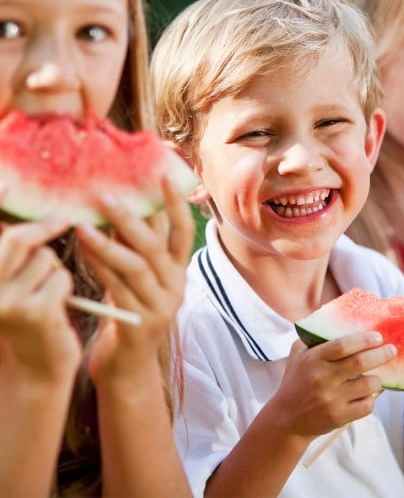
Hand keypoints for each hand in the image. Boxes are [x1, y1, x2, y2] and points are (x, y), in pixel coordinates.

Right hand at [0, 215, 78, 383]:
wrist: (38, 368)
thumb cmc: (31, 317)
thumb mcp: (14, 283)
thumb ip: (13, 251)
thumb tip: (25, 214)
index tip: (7, 183)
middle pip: (17, 240)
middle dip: (44, 230)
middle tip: (63, 220)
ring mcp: (5, 302)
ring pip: (46, 259)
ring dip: (55, 271)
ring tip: (48, 295)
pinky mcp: (33, 313)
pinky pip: (60, 279)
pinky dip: (65, 288)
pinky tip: (57, 309)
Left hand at [75, 177, 194, 384]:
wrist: (128, 365)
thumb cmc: (128, 312)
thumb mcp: (140, 279)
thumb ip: (138, 249)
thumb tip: (125, 209)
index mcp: (178, 272)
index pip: (183, 232)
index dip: (175, 205)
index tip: (163, 176)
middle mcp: (176, 286)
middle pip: (157, 247)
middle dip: (132, 219)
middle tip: (106, 197)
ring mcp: (161, 306)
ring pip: (136, 266)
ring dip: (108, 243)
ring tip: (83, 226)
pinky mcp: (141, 323)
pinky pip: (117, 288)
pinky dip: (99, 267)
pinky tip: (82, 252)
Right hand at [268, 332, 395, 438]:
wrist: (286, 419)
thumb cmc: (296, 381)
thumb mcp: (298, 355)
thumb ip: (315, 339)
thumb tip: (340, 323)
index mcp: (313, 359)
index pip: (342, 345)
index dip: (363, 340)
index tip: (378, 336)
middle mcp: (322, 378)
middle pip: (360, 362)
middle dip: (381, 354)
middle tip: (392, 350)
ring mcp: (331, 399)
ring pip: (368, 385)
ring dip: (377, 379)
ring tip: (377, 376)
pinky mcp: (339, 417)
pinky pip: (366, 405)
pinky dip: (371, 398)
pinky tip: (366, 394)